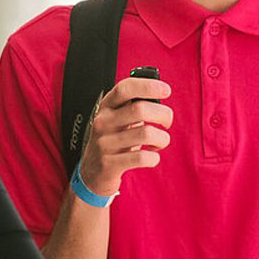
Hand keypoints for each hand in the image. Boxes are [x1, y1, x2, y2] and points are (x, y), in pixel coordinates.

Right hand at [78, 76, 172, 195]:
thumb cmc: (113, 140)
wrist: (91, 172)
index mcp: (106, 107)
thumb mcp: (118, 119)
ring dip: (162, 138)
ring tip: (159, 142)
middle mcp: (103, 122)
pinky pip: (142, 158)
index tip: (166, 89)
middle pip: (140, 109)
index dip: (148, 86)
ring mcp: (105, 143)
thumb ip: (135, 105)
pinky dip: (154, 158)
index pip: (125, 88)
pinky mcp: (109, 164)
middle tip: (167, 122)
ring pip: (146, 134)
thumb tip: (161, 93)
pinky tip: (151, 156)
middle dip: (163, 114)